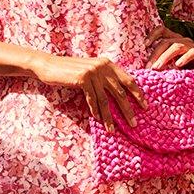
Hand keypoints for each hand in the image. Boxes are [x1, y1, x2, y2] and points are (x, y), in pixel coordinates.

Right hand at [31, 51, 148, 131]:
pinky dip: (95, 111)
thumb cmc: (69, 71)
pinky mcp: (83, 78)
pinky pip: (92, 99)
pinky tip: (98, 120)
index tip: (145, 106)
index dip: (138, 94)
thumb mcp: (91, 71)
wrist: (49, 65)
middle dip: (128, 109)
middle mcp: (103, 66)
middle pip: (120, 92)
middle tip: (134, 123)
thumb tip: (119, 94)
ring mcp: (93, 72)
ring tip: (113, 129)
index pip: (128, 79)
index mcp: (108, 63)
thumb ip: (104, 78)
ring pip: (106, 99)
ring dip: (110, 117)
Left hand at [144, 23, 193, 69]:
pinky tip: (177, 66)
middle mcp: (183, 40)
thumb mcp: (172, 65)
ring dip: (165, 57)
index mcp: (175, 40)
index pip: (162, 30)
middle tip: (149, 67)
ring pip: (177, 46)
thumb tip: (146, 67)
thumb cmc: (187, 70)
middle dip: (156, 55)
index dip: (153, 35)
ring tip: (158, 68)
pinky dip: (184, 58)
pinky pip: (192, 53)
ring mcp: (193, 46)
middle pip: (166, 42)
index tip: (145, 46)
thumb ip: (162, 63)